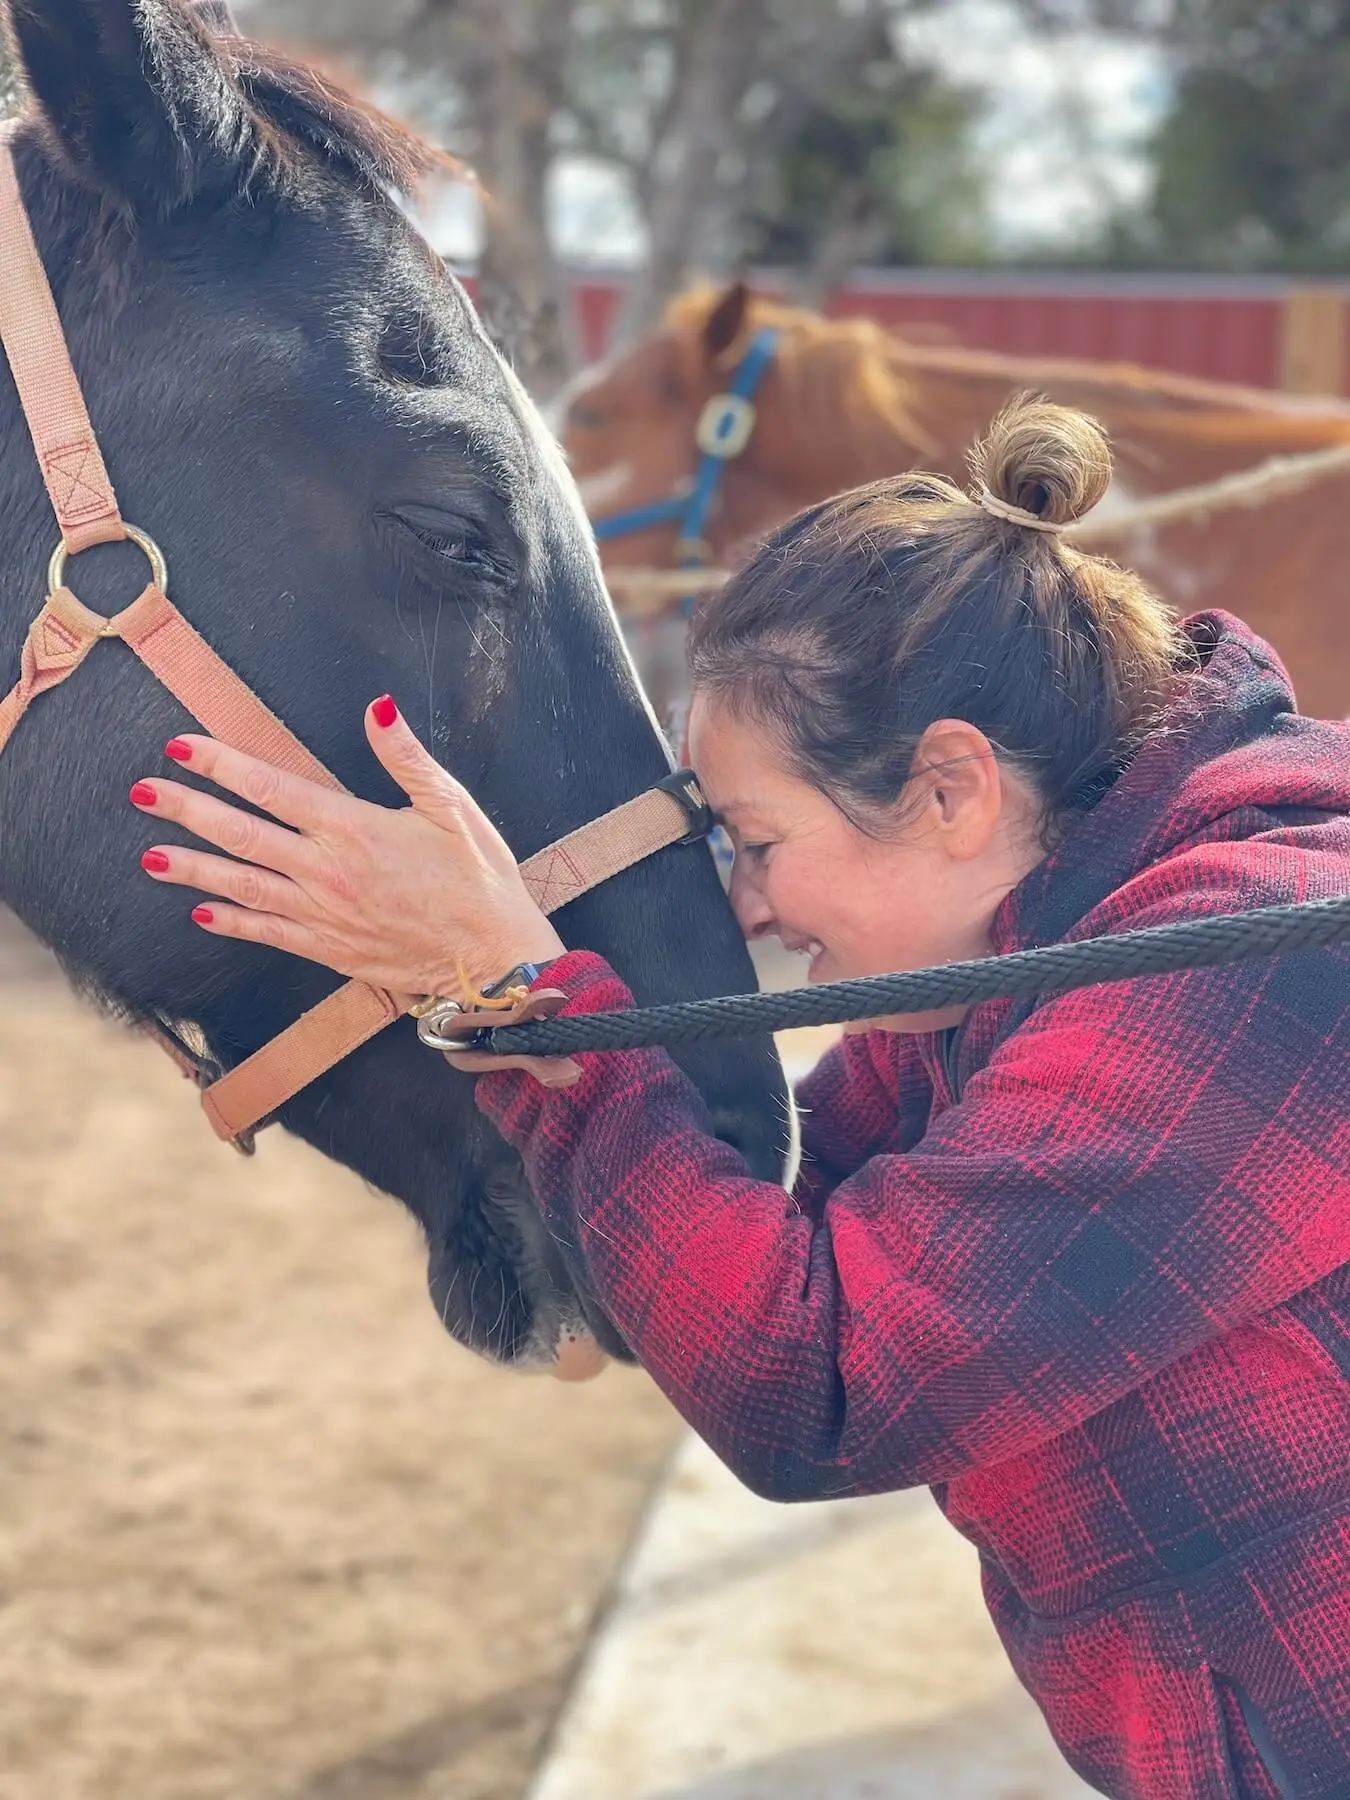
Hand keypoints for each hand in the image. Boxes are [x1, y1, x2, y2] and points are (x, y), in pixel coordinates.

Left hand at [131, 696, 564, 998]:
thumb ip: (407, 756)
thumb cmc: (480, 880)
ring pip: (242, 886)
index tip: (182, 748)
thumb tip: (378, 707)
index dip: (221, 765)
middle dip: (186, 810)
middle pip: (240, 834)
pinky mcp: (328, 948)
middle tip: (143, 793)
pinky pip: (267, 932)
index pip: (270, 788)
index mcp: (353, 828)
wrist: (493, 959)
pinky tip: (201, 914)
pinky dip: (232, 923)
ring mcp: (322, 914)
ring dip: (193, 869)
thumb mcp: (452, 806)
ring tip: (151, 857)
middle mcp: (326, 871)